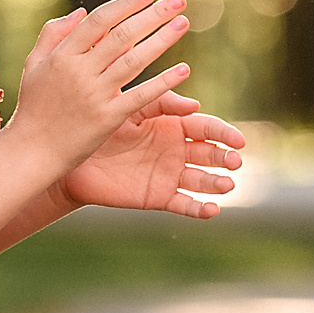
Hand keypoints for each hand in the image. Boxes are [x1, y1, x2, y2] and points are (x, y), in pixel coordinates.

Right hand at [9, 0, 194, 174]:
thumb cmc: (34, 106)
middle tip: (178, 0)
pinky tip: (183, 70)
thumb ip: (53, 34)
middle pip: (122, 36)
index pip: (99, 21)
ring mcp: (94, 95)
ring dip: (162, 40)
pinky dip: (162, 82)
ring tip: (183, 23)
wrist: (32, 151)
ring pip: (134, 61)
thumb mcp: (34, 64)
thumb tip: (81, 11)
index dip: (126, 4)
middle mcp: (79, 71)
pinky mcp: (107, 118)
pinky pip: (140, 96)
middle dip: (153, 15)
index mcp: (62, 55)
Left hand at [62, 90, 244, 220]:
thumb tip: (195, 104)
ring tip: (226, 185)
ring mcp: (170, 175)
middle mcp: (177, 150)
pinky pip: (184, 204)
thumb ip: (161, 103)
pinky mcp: (159, 197)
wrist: (74, 158)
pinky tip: (212, 210)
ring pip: (201, 180)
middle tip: (234, 162)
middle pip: (210, 154)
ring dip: (217, 183)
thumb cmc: (102, 126)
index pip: (207, 128)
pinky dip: (200, 208)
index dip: (224, 133)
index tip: (239, 140)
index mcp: (174, 125)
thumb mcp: (131, 108)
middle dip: (225, 158)